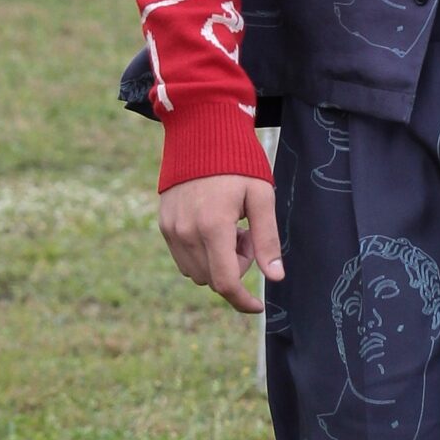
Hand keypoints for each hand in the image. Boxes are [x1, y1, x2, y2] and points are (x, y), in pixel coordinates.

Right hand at [159, 173, 283, 315]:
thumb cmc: (237, 163)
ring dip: (217, 262)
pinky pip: (183, 257)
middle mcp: (186, 232)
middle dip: (235, 267)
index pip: (225, 282)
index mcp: (213, 226)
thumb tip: (275, 277)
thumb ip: (267, 239)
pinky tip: (212, 225)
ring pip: (196, 272)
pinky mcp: (164, 224)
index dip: (242, 300)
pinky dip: (201, 253)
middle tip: (246, 234)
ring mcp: (171, 229)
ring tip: (230, 227)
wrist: (200, 133)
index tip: (258, 306)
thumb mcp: (261, 197)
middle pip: (212, 278)